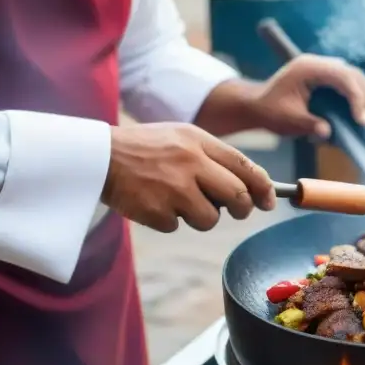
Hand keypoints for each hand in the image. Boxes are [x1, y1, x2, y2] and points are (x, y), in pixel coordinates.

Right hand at [102, 124, 275, 232]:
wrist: (95, 155)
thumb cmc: (145, 148)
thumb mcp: (181, 138)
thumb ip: (215, 158)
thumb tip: (251, 190)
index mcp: (199, 141)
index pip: (245, 167)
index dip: (264, 188)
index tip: (269, 201)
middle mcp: (190, 162)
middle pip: (238, 197)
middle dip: (242, 209)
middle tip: (235, 210)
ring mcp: (173, 187)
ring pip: (210, 218)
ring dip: (200, 216)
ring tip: (177, 199)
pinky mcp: (156, 209)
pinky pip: (177, 226)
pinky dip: (168, 220)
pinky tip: (152, 202)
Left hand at [255, 54, 364, 137]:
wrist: (257, 104)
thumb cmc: (270, 110)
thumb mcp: (288, 120)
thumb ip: (308, 124)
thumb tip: (328, 133)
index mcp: (309, 68)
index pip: (343, 77)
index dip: (357, 98)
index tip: (362, 121)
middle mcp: (320, 64)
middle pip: (354, 75)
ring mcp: (324, 70)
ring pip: (355, 79)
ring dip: (364, 100)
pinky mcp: (327, 79)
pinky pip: (349, 86)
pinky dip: (357, 101)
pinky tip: (358, 118)